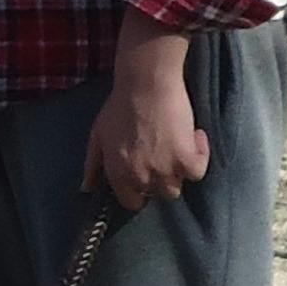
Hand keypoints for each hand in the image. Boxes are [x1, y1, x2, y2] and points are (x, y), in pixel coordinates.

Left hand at [85, 27, 210, 207]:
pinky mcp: (187, 158)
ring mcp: (164, 170)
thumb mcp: (97, 136)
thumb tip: (87, 188)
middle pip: (156, 194)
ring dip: (177, 170)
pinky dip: (199, 156)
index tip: (145, 175)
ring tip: (175, 146)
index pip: (131, 201)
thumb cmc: (120, 106)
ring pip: (176, 186)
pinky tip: (194, 138)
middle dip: (158, 179)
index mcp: (118, 173)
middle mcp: (141, 177)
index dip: (138, 191)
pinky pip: (197, 172)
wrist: (146, 84)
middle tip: (160, 156)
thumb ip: (93, 165)